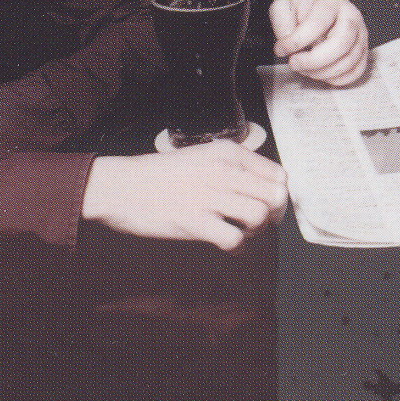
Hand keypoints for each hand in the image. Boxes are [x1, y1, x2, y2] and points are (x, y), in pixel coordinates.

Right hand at [81, 144, 287, 250]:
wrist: (121, 187)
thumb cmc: (160, 175)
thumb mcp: (202, 156)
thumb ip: (232, 168)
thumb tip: (263, 189)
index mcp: (228, 153)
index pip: (278, 175)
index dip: (278, 195)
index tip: (267, 206)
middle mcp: (224, 171)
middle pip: (275, 197)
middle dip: (272, 215)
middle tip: (255, 223)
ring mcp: (210, 196)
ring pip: (260, 216)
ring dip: (255, 230)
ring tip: (238, 230)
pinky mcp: (196, 221)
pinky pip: (235, 239)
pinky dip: (236, 247)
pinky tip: (224, 243)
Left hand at [269, 0, 369, 85]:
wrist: (317, 6)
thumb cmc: (302, 8)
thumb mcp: (283, 7)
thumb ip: (282, 26)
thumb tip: (288, 48)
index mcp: (330, 2)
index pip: (316, 25)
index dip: (296, 42)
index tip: (281, 50)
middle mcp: (351, 16)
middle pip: (341, 44)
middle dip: (314, 61)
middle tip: (295, 64)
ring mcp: (361, 34)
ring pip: (350, 61)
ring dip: (324, 72)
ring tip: (306, 70)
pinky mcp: (363, 49)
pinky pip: (357, 70)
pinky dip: (338, 79)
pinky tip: (322, 75)